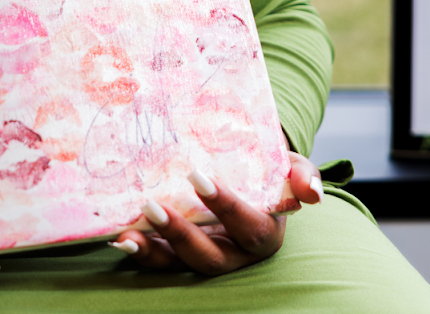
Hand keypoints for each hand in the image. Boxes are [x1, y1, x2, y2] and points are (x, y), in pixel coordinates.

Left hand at [108, 153, 322, 274]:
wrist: (246, 170)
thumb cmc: (269, 168)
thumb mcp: (289, 165)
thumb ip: (301, 175)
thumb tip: (310, 193)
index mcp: (264, 233)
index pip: (249, 227)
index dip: (226, 206)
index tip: (199, 178)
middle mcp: (234, 253)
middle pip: (210, 257)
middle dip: (181, 235)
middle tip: (152, 206)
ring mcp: (205, 255)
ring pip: (179, 264)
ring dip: (152, 252)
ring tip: (126, 237)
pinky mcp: (178, 254)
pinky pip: (159, 259)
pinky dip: (139, 251)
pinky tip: (119, 239)